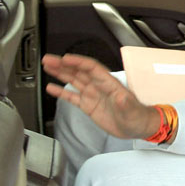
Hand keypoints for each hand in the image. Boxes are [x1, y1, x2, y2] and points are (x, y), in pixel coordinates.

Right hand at [42, 53, 159, 139]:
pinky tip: (52, 88)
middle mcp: (99, 86)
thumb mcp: (132, 109)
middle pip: (78, 71)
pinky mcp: (88, 106)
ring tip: (48, 66)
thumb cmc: (137, 116)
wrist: (137, 127)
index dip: (78, 62)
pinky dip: (61, 92)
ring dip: (60, 73)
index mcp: (109, 83)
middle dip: (63, 64)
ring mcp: (93, 95)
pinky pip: (72, 96)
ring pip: (74, 80)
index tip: (65, 58)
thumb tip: (122, 98)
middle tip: (49, 59)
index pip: (91, 68)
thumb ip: (126, 103)